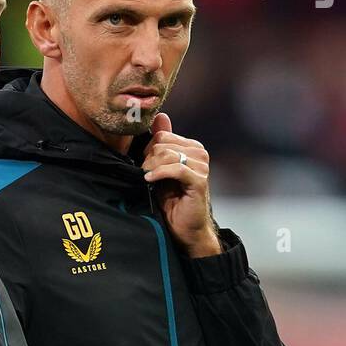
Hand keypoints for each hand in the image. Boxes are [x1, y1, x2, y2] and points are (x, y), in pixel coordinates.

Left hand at [141, 112, 221, 257]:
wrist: (185, 229)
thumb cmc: (172, 202)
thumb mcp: (161, 170)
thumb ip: (161, 145)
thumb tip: (160, 116)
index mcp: (192, 148)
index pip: (162, 135)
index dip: (147, 149)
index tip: (144, 166)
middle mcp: (199, 153)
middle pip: (162, 143)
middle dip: (148, 159)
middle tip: (145, 175)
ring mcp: (202, 166)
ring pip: (168, 154)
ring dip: (152, 167)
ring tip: (148, 180)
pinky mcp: (199, 180)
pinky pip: (176, 168)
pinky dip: (159, 173)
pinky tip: (149, 181)